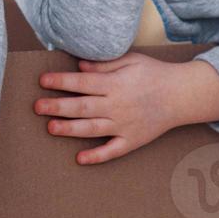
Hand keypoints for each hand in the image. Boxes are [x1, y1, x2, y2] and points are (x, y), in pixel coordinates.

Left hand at [34, 52, 184, 164]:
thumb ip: (105, 63)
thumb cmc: (154, 73)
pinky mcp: (132, 140)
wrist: (181, 95)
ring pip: (92, 128)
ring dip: (69, 129)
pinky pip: (112, 151)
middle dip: (57, 106)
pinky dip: (97, 156)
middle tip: (37, 106)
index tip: (43, 80)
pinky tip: (80, 158)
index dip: (61, 81)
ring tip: (50, 128)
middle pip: (82, 106)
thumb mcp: (131, 59)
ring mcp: (124, 124)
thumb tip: (80, 65)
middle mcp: (117, 105)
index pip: (82, 82)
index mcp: (115, 83)